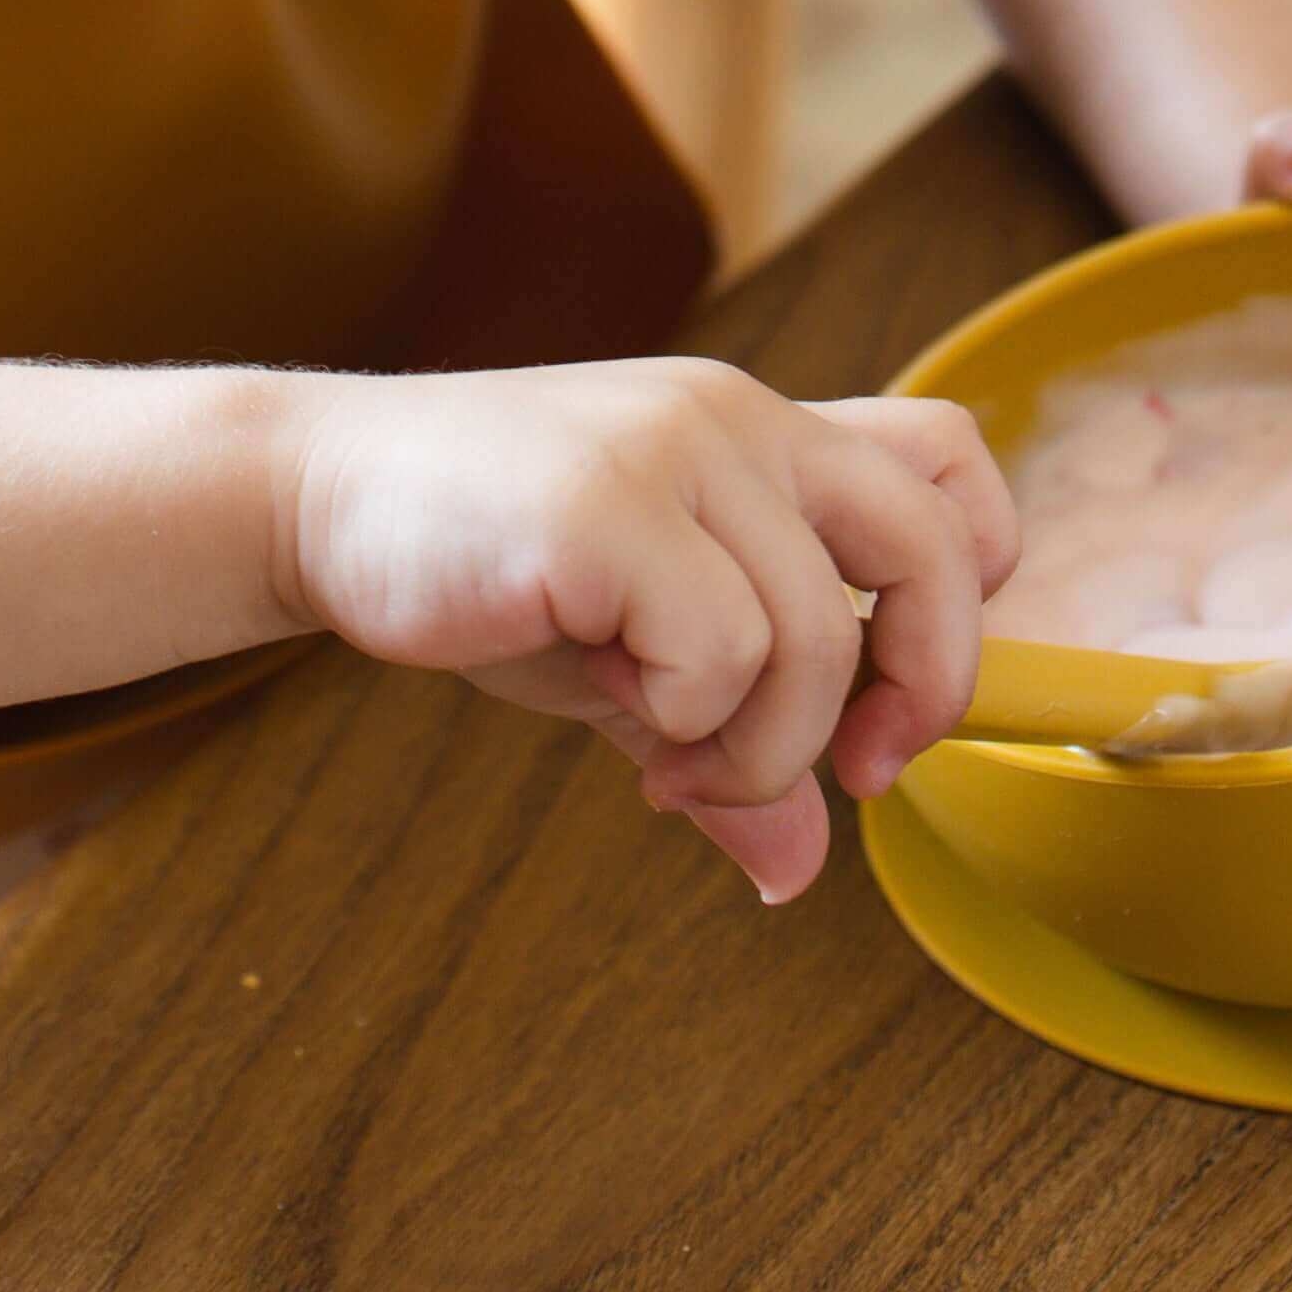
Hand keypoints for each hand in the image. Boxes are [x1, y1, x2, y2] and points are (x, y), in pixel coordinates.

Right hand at [280, 357, 1018, 905]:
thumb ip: (732, 733)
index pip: (950, 458)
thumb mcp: (632, 654)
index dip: (974, 581)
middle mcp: (737, 420)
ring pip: (815, 635)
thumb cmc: (487, 564)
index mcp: (762, 433)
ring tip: (672, 760)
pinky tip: (613, 708)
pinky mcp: (601, 504)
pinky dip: (685, 720)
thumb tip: (796, 871)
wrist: (316, 496)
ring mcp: (672, 450)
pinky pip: (716, 651)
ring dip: (760, 747)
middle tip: (851, 771)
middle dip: (925, 688)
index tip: (893, 691)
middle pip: (932, 544)